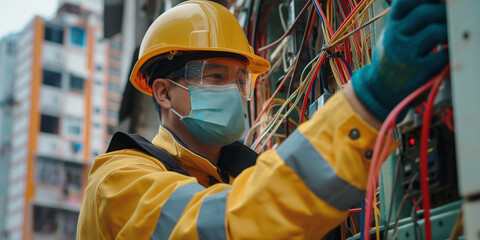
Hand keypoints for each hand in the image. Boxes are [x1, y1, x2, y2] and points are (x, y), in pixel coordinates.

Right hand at [352, 0, 448, 120]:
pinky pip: (442, 54)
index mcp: (390, 27)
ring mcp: (406, 54)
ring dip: (448, 32)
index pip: (406, 2)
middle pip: (425, 13)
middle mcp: (395, 38)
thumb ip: (406, 22)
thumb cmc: (390, 63)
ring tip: (449, 36)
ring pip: (435, 31)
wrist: (379, 92)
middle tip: (450, 18)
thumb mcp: (390, 38)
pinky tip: (445, 53)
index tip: (436, 2)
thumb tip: (434, 5)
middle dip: (443, 13)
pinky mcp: (418, 70)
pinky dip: (448, 52)